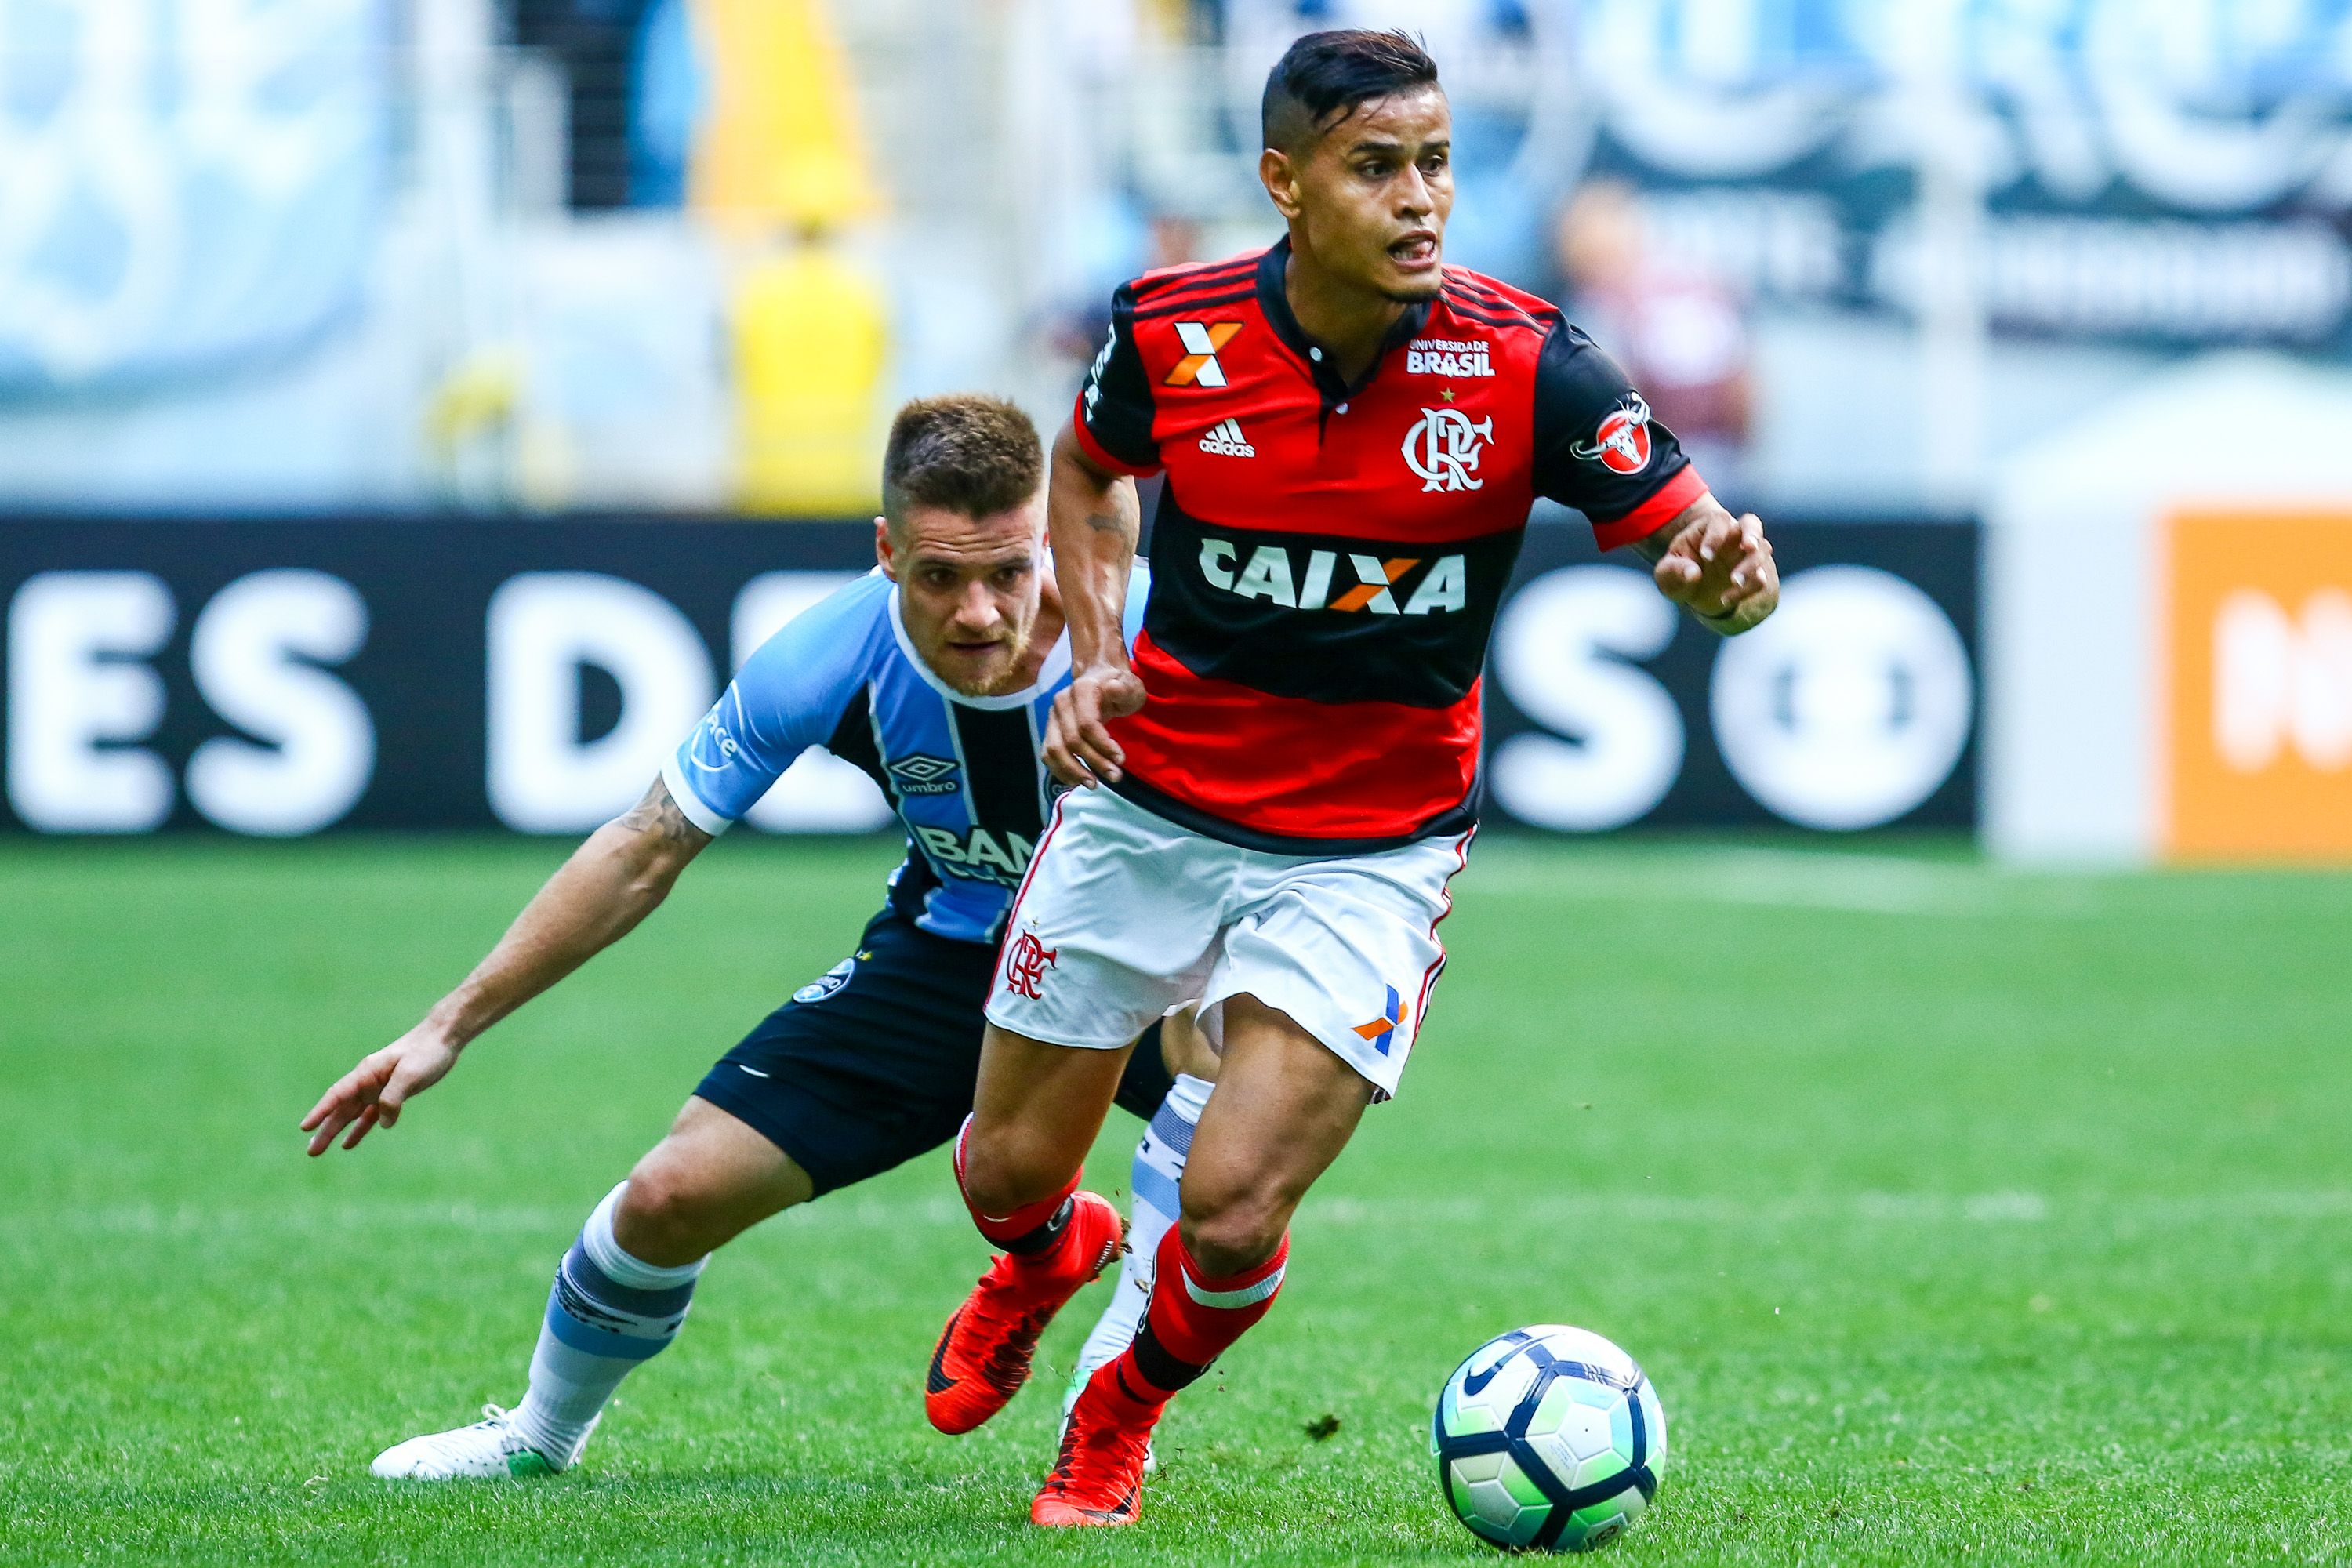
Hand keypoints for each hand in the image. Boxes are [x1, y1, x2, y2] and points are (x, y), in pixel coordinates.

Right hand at [300, 1023, 463, 1154]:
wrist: (444, 1038)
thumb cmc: (427, 1052)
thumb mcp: (410, 1075)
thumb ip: (393, 1097)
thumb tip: (383, 1123)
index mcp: (367, 1073)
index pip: (338, 1095)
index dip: (321, 1112)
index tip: (305, 1127)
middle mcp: (367, 1081)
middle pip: (341, 1110)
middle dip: (325, 1130)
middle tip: (311, 1152)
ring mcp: (378, 1088)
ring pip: (351, 1114)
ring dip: (336, 1131)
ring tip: (318, 1149)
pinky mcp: (392, 1094)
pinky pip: (370, 1115)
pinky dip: (359, 1128)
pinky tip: (348, 1143)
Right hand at [1043, 665, 1146, 786]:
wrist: (1099, 680)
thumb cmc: (1119, 687)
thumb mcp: (1131, 686)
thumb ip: (1125, 689)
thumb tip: (1114, 688)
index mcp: (1081, 689)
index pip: (1087, 724)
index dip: (1103, 745)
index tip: (1121, 760)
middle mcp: (1062, 702)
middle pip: (1072, 740)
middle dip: (1094, 762)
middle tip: (1115, 777)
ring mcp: (1053, 717)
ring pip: (1055, 750)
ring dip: (1073, 771)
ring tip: (1094, 784)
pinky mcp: (1050, 730)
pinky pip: (1048, 755)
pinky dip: (1061, 770)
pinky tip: (1077, 781)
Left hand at [1653, 508, 1776, 629]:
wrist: (1692, 590)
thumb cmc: (1677, 573)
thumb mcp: (1666, 573)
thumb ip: (1674, 570)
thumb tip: (1693, 573)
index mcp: (1708, 527)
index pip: (1720, 520)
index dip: (1716, 535)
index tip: (1706, 556)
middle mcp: (1732, 535)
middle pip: (1752, 524)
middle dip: (1752, 534)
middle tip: (1748, 547)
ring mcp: (1746, 554)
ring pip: (1762, 550)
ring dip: (1751, 565)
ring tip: (1734, 581)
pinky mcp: (1754, 573)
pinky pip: (1760, 578)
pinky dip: (1747, 589)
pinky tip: (1725, 600)